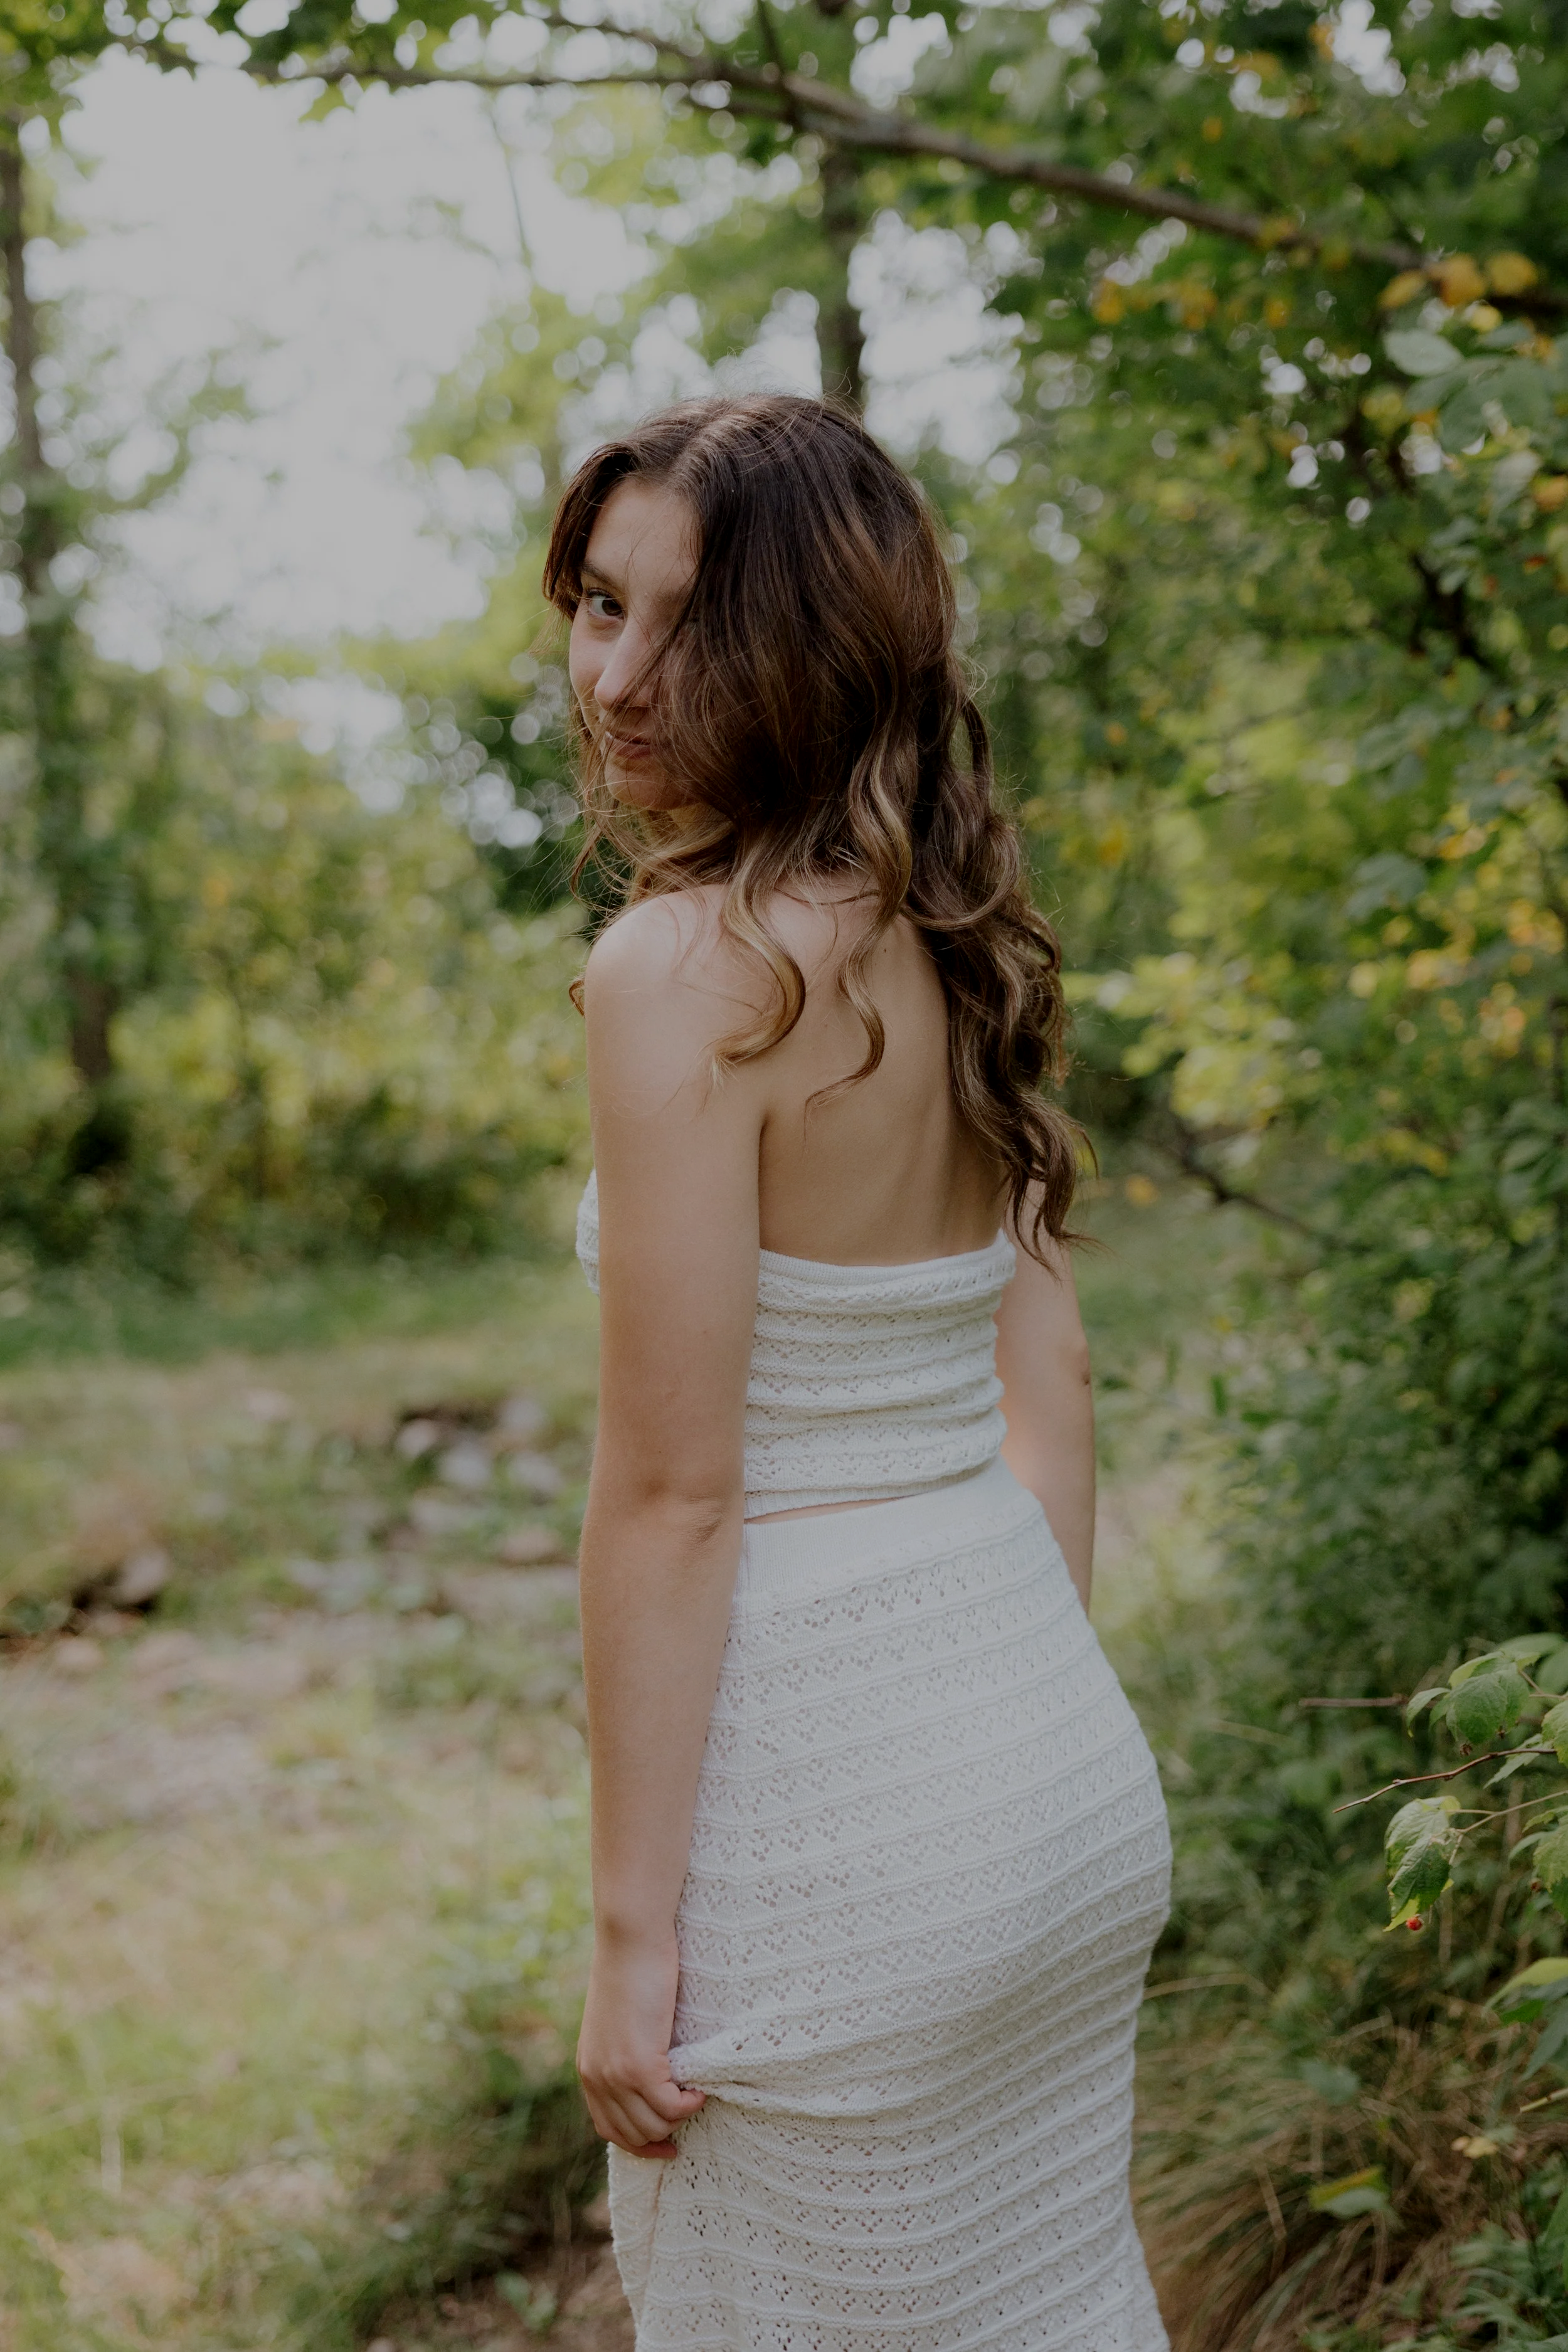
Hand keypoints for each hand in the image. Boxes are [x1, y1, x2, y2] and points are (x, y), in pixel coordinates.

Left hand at [577, 1928, 705, 2159]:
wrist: (630, 1940)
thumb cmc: (632, 1969)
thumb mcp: (619, 2021)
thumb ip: (624, 2052)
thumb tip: (652, 2081)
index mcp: (589, 2069)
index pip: (609, 2129)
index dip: (639, 2144)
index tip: (666, 2145)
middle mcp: (597, 2078)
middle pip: (633, 2135)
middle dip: (664, 2134)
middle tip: (688, 2111)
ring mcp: (616, 2075)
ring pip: (653, 2125)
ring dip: (679, 2118)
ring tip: (694, 2094)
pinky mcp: (639, 2065)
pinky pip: (671, 2106)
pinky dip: (689, 2104)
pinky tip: (700, 2088)